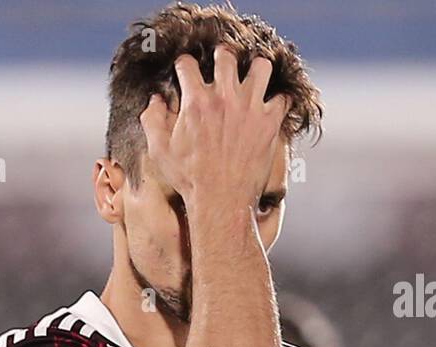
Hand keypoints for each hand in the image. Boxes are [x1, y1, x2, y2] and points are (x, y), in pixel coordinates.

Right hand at [139, 46, 289, 209]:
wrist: (221, 200)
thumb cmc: (189, 178)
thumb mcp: (159, 151)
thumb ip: (152, 120)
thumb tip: (154, 100)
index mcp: (196, 101)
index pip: (188, 64)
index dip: (184, 66)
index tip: (186, 72)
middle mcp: (225, 97)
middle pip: (226, 56)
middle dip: (221, 57)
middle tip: (221, 68)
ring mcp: (251, 107)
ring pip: (261, 66)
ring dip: (255, 70)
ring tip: (251, 80)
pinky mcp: (270, 122)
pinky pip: (283, 97)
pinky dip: (279, 99)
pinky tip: (270, 105)